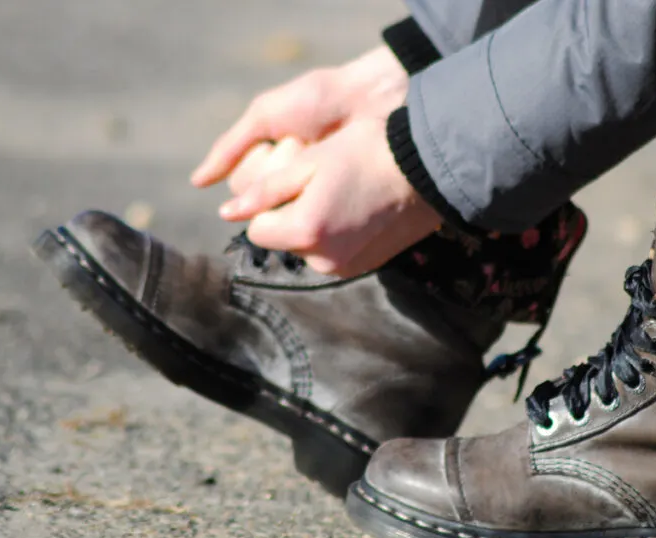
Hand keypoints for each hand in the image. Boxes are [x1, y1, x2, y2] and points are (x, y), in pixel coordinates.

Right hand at [191, 45, 407, 191]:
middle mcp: (290, 190)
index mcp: (271, 167)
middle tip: (299, 142)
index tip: (277, 143)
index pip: (242, 188)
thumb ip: (231, 147)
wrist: (369, 98)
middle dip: (275, 170)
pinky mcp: (337, 207)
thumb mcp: (267, 116)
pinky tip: (325, 172)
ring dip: (293, 178)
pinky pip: (311, 218)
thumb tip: (197, 183)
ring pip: (281, 212)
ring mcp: (314, 200)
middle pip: (257, 204)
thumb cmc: (320, 100)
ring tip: (316, 150)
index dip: (257, 167)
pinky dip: (313, 191)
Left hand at [216, 119, 442, 277]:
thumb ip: (265, 190)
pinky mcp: (366, 267)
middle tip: (317, 181)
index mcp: (305, 231)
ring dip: (312, 224)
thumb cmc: (366, 151)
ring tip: (339, 192)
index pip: (258, 229)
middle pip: (285, 241)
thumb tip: (227, 212)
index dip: (266, 203)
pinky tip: (356, 207)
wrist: (427, 168)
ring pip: (309, 247)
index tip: (290, 179)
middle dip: (290, 214)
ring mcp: (347, 267)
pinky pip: (334, 253)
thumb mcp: (309, 162)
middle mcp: (324, 259)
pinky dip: (336, 234)